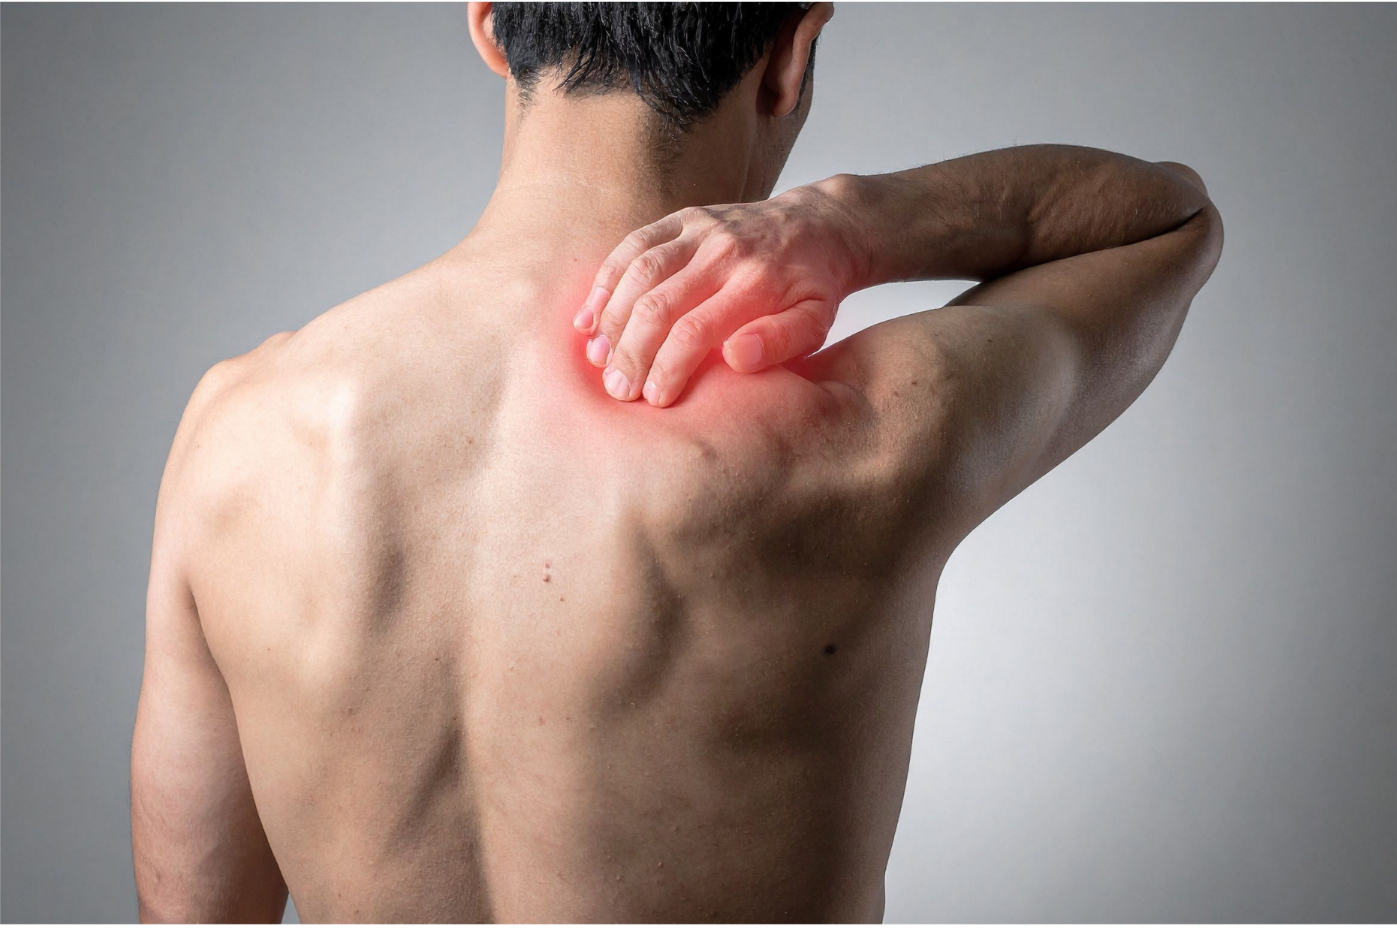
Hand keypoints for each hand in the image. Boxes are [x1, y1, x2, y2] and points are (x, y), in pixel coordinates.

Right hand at [571, 181, 866, 406]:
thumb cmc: (812, 287)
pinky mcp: (682, 218)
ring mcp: (700, 229)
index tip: (654, 399)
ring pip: (638, 272)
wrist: (819, 225)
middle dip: (631, 352)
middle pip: (658, 304)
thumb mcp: (816, 321)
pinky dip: (605, 282)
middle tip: (618, 389)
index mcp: (756, 283)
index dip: (667, 369)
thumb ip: (781, 341)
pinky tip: (590, 317)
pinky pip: (632, 245)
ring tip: (599, 359)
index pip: (695, 331)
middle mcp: (724, 251)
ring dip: (611, 319)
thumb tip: (736, 357)